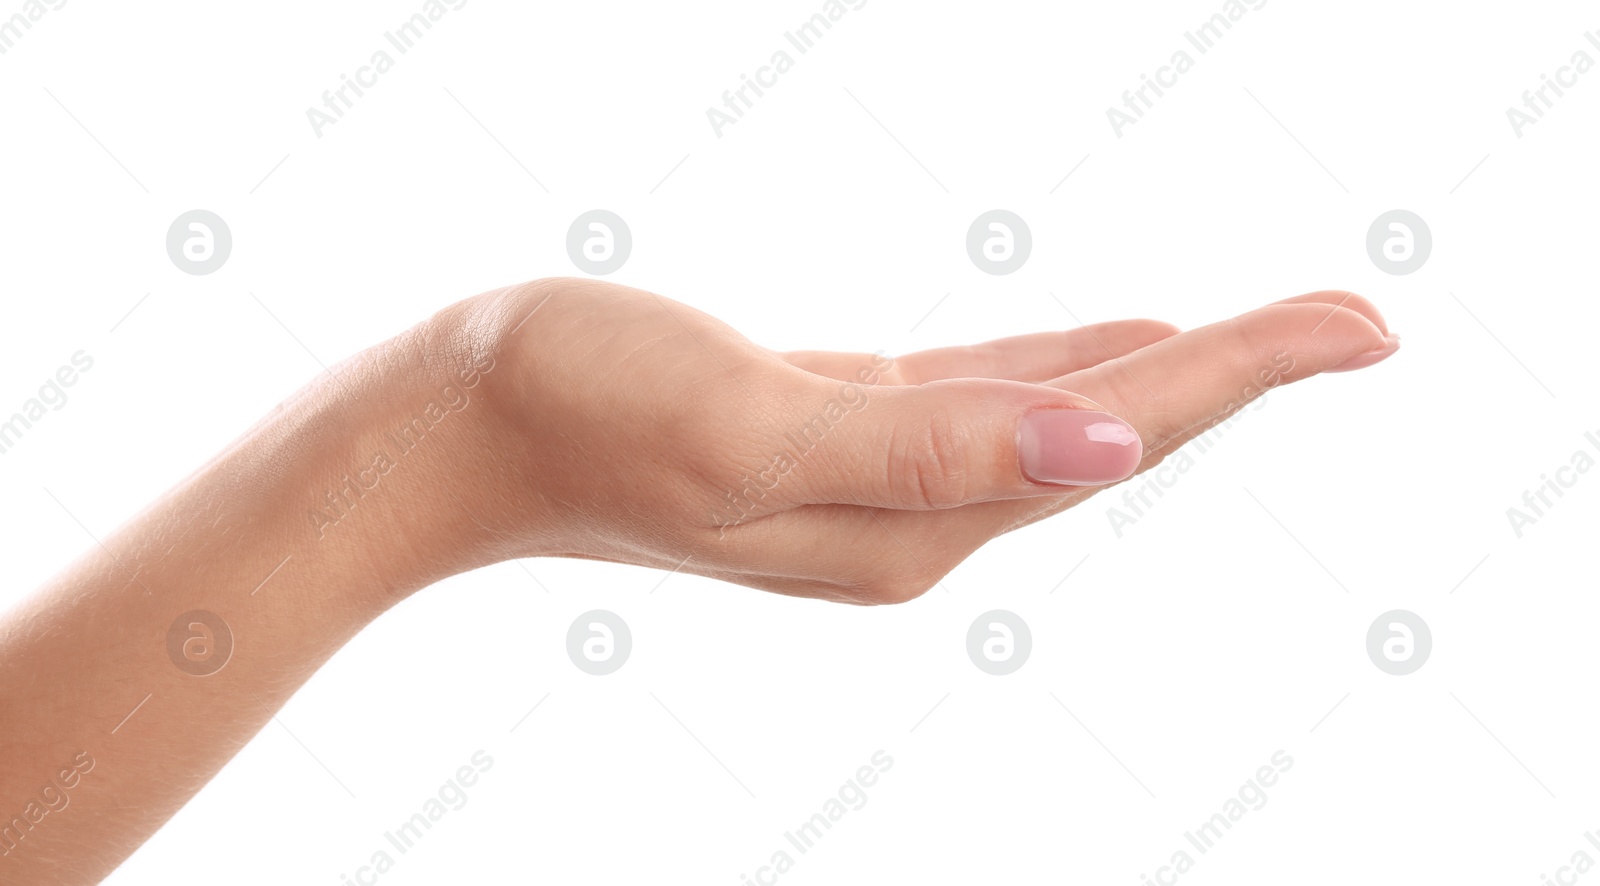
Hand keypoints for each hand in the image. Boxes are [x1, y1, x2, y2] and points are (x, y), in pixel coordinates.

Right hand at [439, 279, 1395, 602]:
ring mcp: (874, 479)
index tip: (1364, 325)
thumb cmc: (580, 412)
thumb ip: (928, 446)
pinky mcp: (834, 433)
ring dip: (1168, 378)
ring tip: (1266, 336)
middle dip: (1241, 373)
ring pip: (1061, 421)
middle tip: (1361, 320)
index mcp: (911, 520)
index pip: (1117, 436)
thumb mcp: (753, 427)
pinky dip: (1066, 376)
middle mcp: (911, 517)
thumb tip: (1105, 456)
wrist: (456, 430)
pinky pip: (988, 405)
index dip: (1245, 373)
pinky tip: (1110, 355)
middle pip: (1113, 435)